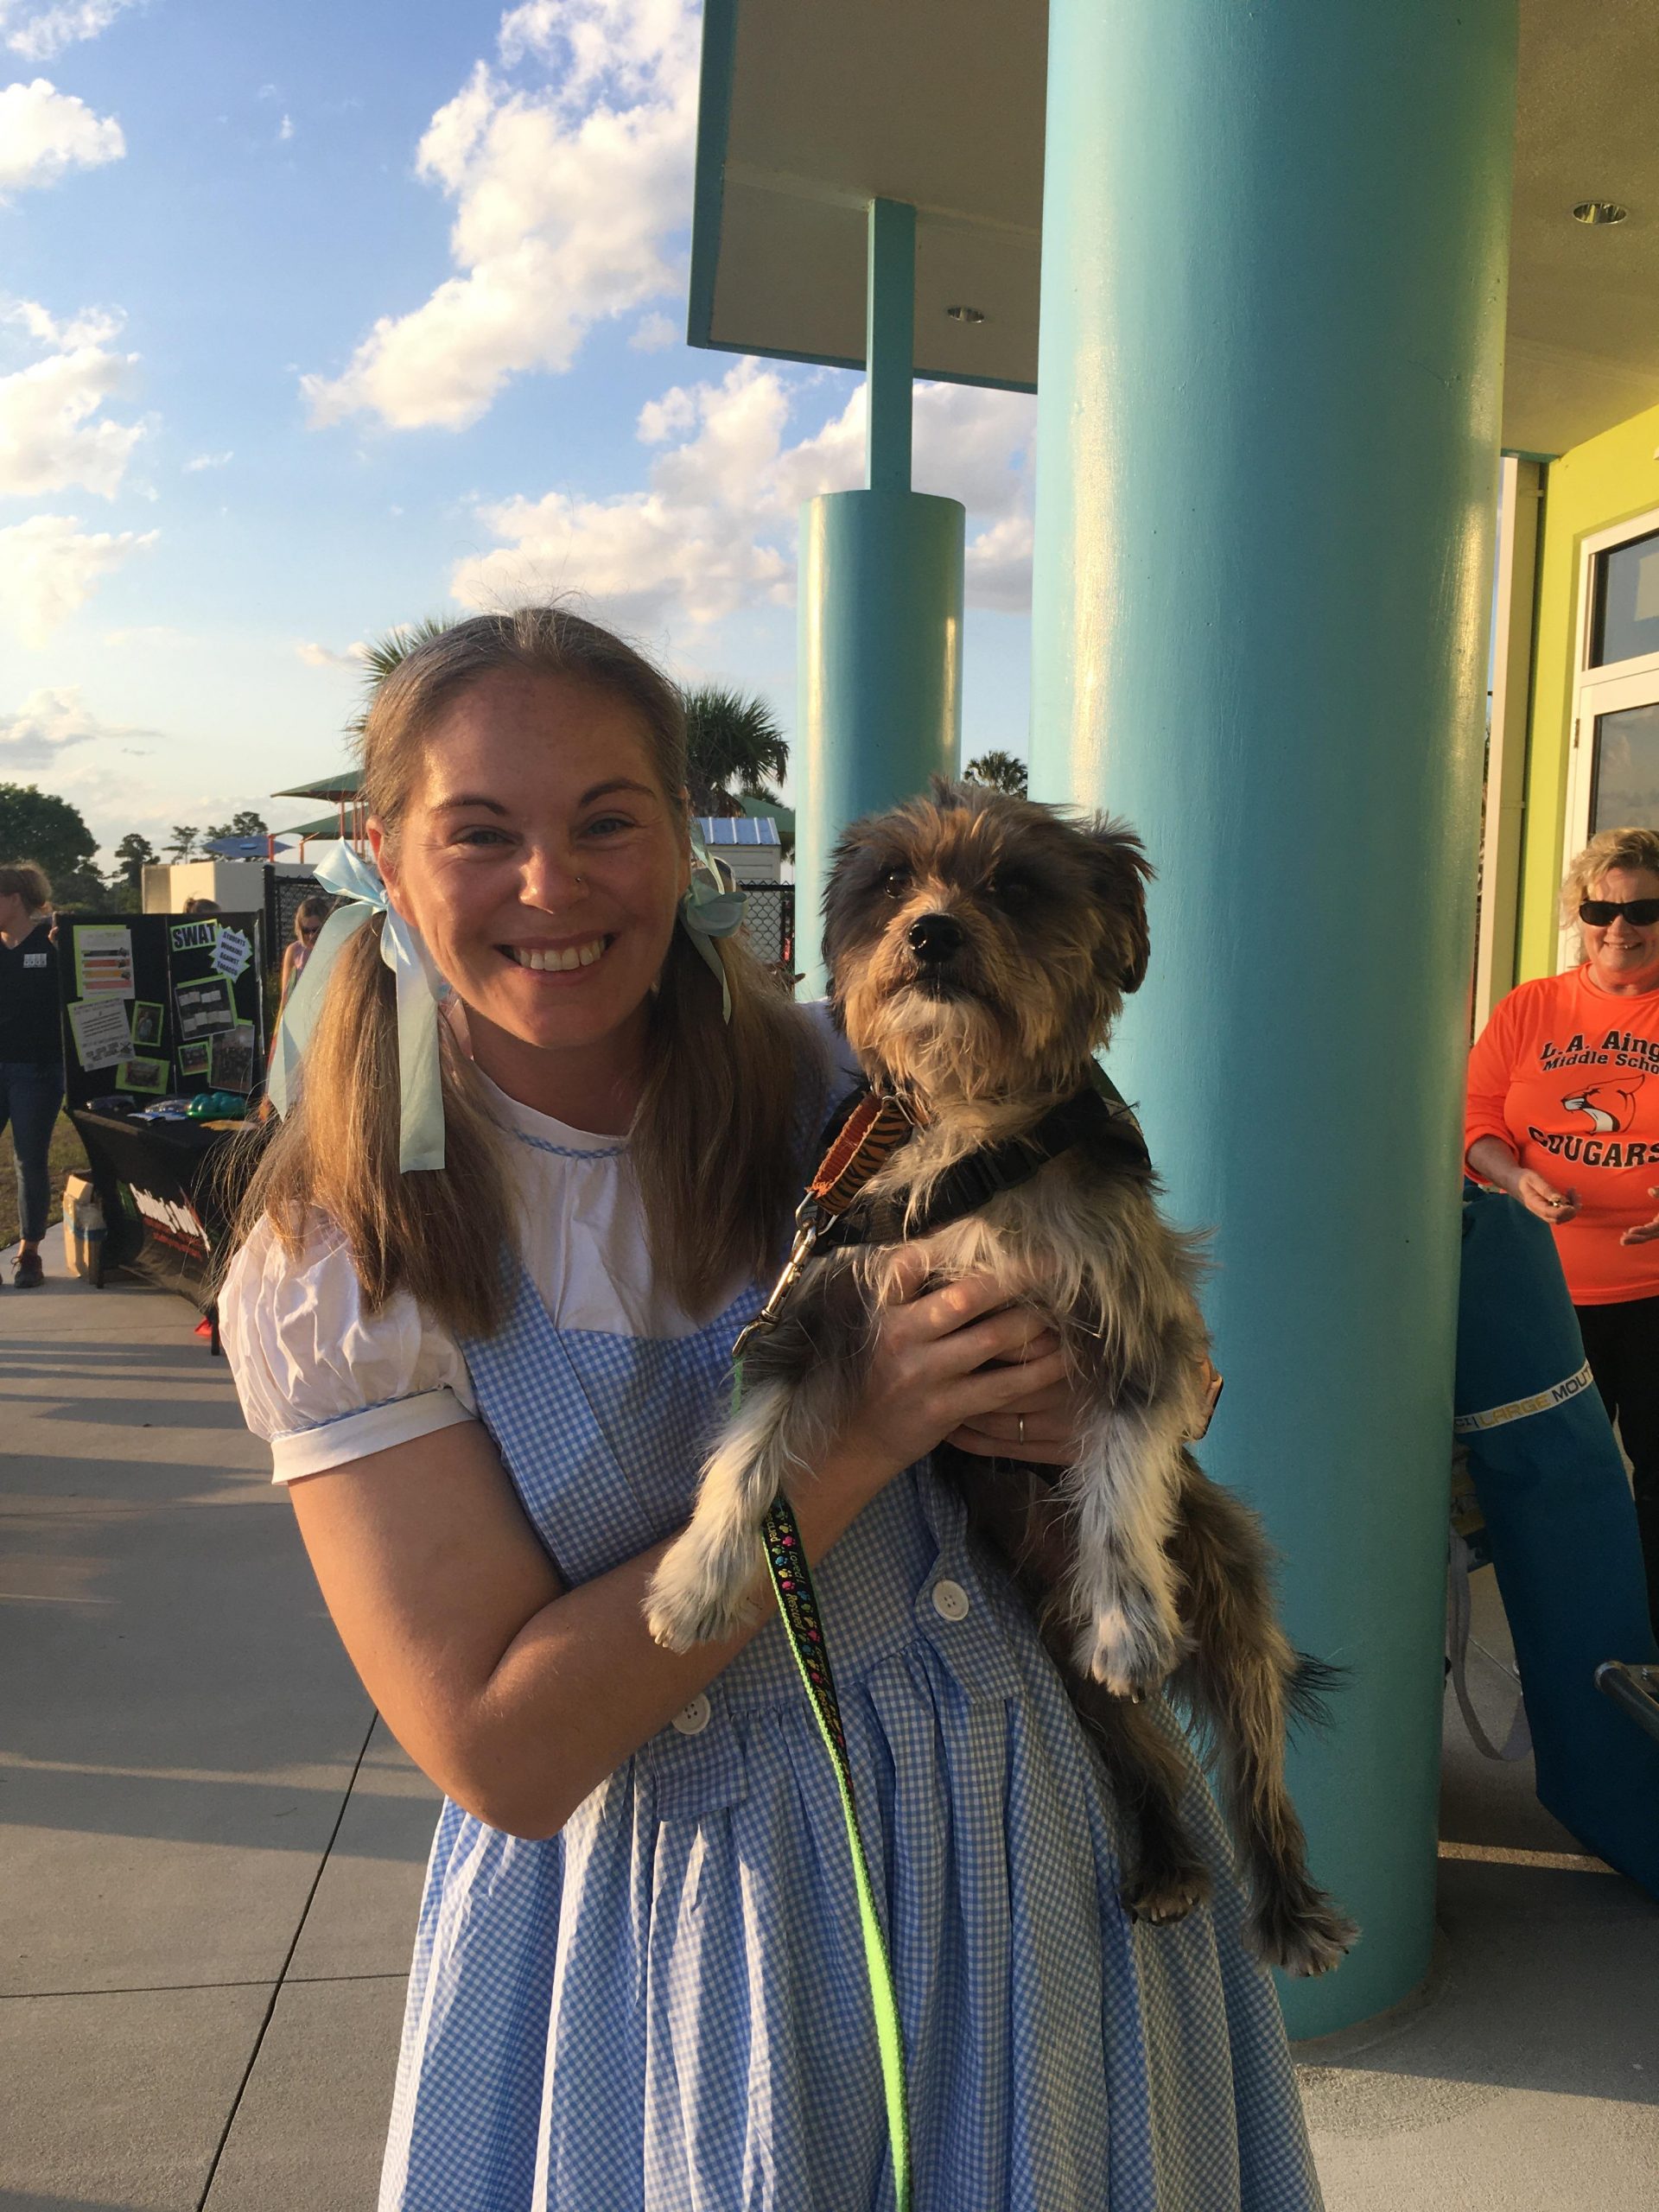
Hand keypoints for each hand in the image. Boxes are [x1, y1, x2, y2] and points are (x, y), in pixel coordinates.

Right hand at [837, 1255, 1070, 1478]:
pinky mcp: (944, 1409)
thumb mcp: (883, 1327)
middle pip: (967, 1296)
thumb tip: (965, 1254)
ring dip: (1035, 1324)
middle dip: (1016, 1277)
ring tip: (1064, 1312)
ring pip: (992, 1340)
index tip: (994, 1231)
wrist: (860, 1438)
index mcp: (885, 1310)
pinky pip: (1003, 1386)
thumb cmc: (883, 1372)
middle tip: (1055, 1264)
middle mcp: (901, 1335)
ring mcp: (923, 1373)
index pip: (910, 1263)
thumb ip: (914, 1295)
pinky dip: (1038, 1372)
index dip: (951, 1244)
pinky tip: (1063, 1360)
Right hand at [1515, 1168, 1578, 1224]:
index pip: (1550, 1213)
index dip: (1563, 1212)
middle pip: (1559, 1219)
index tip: (1572, 1205)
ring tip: (1573, 1191)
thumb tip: (1560, 1199)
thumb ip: (1546, 1189)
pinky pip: (1561, 1213)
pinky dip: (1570, 1206)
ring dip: (1572, 1207)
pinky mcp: (1548, 1210)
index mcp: (1534, 1204)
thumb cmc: (1523, 1178)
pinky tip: (1571, 1195)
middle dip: (1571, 1209)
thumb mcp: (1533, 1178)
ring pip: (1562, 1217)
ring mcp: (1544, 1212)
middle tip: (1574, 1193)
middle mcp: (1540, 1212)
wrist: (1513, 1181)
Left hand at [1620, 1187, 1658, 1245]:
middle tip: (1622, 1241)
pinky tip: (1627, 1233)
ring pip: (1649, 1235)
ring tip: (1622, 1241)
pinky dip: (1640, 1233)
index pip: (1654, 1228)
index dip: (1643, 1231)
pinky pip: (1650, 1232)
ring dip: (1636, 1238)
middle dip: (1637, 1239)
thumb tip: (1650, 1190)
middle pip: (1650, 1235)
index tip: (1630, 1231)